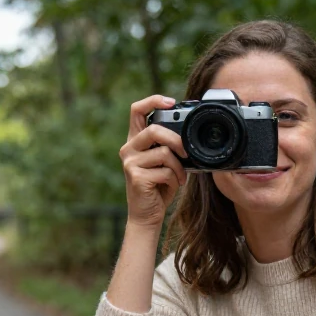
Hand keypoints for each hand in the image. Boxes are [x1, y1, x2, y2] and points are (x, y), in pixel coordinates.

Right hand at [120, 95, 188, 227]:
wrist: (147, 215)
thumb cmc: (158, 187)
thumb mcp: (163, 161)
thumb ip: (167, 145)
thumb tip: (187, 133)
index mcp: (135, 141)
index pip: (137, 110)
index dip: (153, 101)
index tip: (171, 102)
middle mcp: (128, 149)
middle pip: (154, 130)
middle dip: (176, 140)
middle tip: (187, 153)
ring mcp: (130, 163)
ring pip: (164, 152)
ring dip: (179, 166)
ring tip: (180, 177)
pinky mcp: (136, 177)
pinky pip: (165, 171)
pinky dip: (175, 179)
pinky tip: (172, 186)